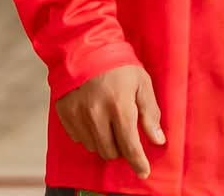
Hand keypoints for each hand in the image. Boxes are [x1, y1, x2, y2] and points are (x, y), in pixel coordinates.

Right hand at [54, 64, 164, 178]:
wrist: (85, 50)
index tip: (143, 172)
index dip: (138, 162)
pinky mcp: (65, 116)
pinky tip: (96, 121)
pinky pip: (79, 139)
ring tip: (111, 125)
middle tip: (127, 137)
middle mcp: (97, 116)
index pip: (130, 145)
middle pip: (110, 151)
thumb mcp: (143, 84)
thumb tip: (158, 140)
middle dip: (122, 149)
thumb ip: (150, 113)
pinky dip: (90, 136)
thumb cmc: (121, 66)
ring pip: (94, 147)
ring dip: (106, 143)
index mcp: (120, 107)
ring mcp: (78, 117)